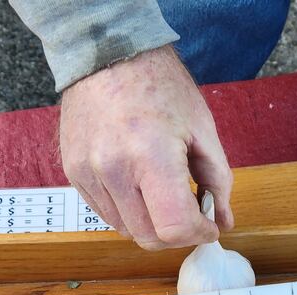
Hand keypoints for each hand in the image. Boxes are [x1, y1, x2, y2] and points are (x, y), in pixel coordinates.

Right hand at [59, 45, 233, 250]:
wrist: (109, 55)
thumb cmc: (159, 85)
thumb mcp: (202, 128)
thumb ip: (217, 180)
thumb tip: (222, 221)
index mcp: (150, 155)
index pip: (174, 227)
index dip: (198, 233)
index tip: (208, 224)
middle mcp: (112, 169)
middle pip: (148, 237)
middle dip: (177, 234)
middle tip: (191, 213)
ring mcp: (87, 173)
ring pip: (125, 230)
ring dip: (151, 224)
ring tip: (164, 194)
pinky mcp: (73, 173)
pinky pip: (104, 213)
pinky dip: (128, 211)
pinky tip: (140, 187)